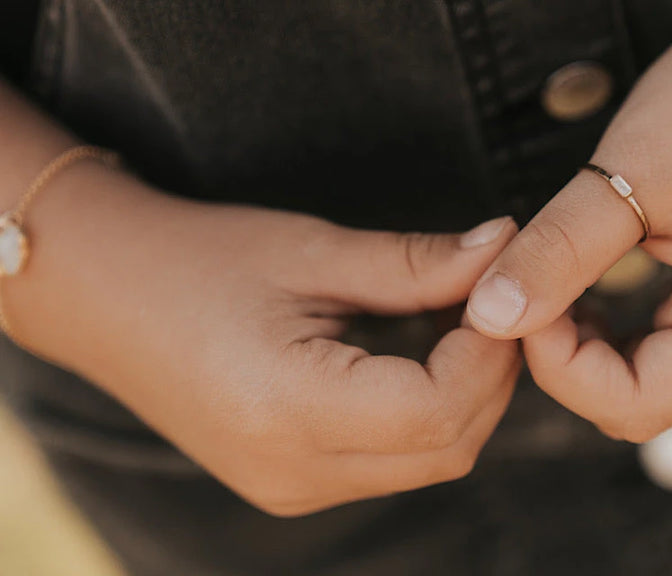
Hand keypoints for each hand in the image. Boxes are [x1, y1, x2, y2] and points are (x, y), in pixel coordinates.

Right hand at [5, 164, 521, 515]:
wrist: (104, 296)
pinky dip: (429, 414)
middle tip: (495, 303)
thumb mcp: (313, 250)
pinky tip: (425, 356)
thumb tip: (505, 245)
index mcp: (288, 410)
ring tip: (463, 322)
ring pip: (430, 462)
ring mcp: (290, 488)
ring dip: (467, 397)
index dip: (490, 350)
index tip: (502, 289)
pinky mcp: (293, 483)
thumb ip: (416, 263)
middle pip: (448, 448)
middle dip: (491, 376)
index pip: (439, 409)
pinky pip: (394, 464)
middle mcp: (291, 470)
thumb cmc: (199, 259)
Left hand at [464, 16, 671, 442]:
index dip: (558, 366)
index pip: (634, 403)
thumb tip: (485, 320)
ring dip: (582, 345)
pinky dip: (608, 328)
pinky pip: (659, 347)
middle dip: (565, 359)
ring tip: (545, 279)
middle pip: (638, 403)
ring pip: (644, 380)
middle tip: (519, 286)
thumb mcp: (628, 175)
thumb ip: (556, 253)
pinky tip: (580, 282)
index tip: (514, 294)